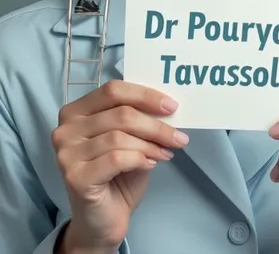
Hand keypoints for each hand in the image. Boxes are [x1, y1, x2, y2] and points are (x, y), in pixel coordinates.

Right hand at [52, 81, 187, 249]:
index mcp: (76, 111)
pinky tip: (150, 164)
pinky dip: (139, 159)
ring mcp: (67, 153)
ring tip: (166, 153)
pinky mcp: (75, 176)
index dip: (145, 95)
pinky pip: (116, 158)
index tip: (171, 106)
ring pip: (119, 136)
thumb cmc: (116, 176)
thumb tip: (167, 108)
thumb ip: (137, 120)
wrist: (101, 221)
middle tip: (178, 136)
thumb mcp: (129, 140)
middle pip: (120, 114)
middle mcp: (66, 129)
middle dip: (155, 125)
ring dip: (150, 144)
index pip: (113, 90)